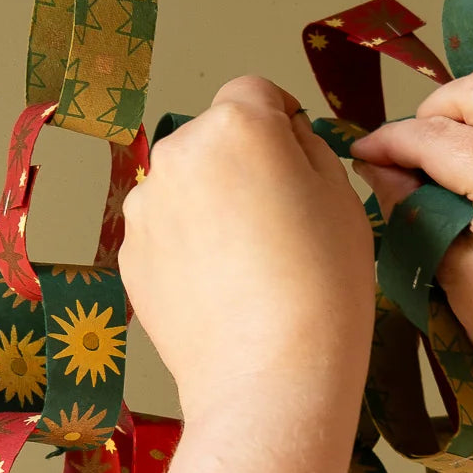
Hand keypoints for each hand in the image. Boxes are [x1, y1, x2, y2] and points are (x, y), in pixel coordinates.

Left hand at [120, 76, 374, 426]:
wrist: (271, 379)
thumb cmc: (323, 288)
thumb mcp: (342, 198)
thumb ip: (307, 148)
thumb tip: (283, 137)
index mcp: (237, 126)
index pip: (255, 93)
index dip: (282, 124)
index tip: (298, 164)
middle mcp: (177, 153)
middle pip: (215, 139)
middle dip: (244, 166)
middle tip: (282, 225)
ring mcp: (146, 206)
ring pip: (188, 186)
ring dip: (213, 206)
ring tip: (252, 266)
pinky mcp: (130, 254)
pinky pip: (168, 231)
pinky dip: (191, 247)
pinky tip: (223, 289)